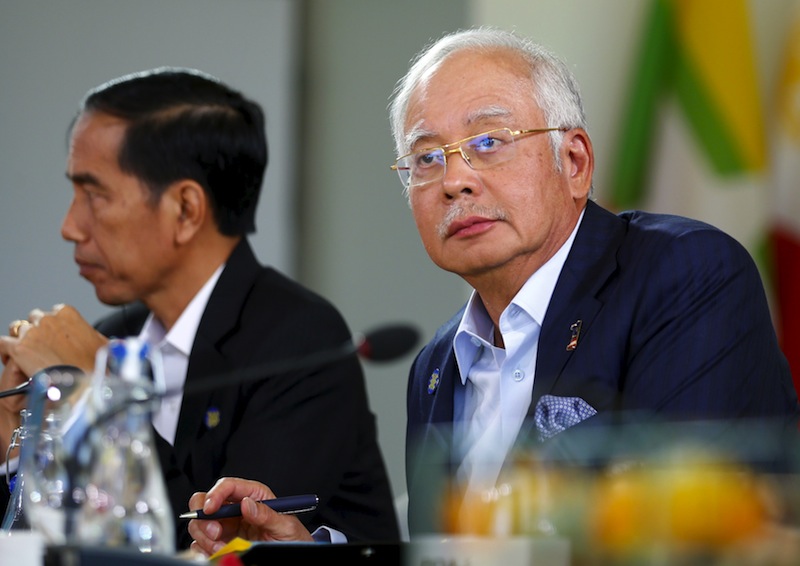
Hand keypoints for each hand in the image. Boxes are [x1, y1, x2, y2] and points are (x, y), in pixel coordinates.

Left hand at [0, 304, 106, 376]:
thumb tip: (97, 340)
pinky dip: (5, 351)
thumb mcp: (101, 343)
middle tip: (41, 349)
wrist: (84, 384)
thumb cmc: (96, 365)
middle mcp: (48, 318)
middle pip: (33, 319)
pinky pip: (2, 343)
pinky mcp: (19, 347)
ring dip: (22, 342)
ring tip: (27, 357)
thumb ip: (93, 336)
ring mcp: (32, 332)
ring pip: (17, 330)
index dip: (50, 328)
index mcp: (67, 313)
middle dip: (36, 333)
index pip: (51, 314)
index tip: (53, 340)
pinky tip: (10, 359)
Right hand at [187, 477, 313, 556]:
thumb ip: (267, 515)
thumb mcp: (285, 525)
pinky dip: (203, 550)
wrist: (292, 555)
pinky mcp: (221, 543)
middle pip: (205, 502)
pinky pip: (200, 543)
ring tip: (222, 547)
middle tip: (215, 533)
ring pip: (200, 524)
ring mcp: (227, 526)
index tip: (210, 509)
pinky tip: (218, 553)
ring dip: (205, 537)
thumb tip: (246, 503)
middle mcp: (236, 508)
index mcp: (253, 495)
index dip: (215, 494)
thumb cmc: (292, 537)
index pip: (228, 486)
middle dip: (204, 518)